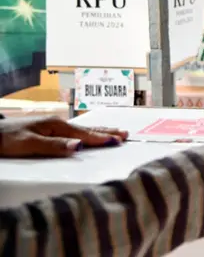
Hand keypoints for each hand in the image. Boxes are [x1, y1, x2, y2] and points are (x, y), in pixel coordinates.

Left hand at [0, 116, 128, 157]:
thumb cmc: (7, 139)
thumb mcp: (29, 144)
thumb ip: (55, 145)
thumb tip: (79, 146)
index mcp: (56, 126)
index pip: (84, 134)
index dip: (101, 138)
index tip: (118, 140)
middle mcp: (58, 124)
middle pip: (87, 128)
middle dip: (107, 131)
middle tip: (125, 134)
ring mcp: (53, 126)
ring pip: (82, 129)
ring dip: (100, 131)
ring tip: (114, 131)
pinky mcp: (48, 131)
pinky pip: (74, 131)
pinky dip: (87, 132)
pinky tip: (88, 133)